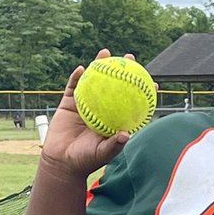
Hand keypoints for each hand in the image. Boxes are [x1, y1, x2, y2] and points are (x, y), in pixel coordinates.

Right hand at [39, 48, 130, 177]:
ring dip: (99, 65)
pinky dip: (77, 77)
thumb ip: (114, 144)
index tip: (152, 82)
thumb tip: (127, 134)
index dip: (142, 92)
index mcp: (113, 119)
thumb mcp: (102, 153)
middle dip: (122, 70)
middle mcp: (101, 109)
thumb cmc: (85, 160)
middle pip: (114, 85)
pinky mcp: (68, 104)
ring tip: (105, 52)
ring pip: (94, 81)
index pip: (131, 103)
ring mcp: (85, 104)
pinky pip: (73, 87)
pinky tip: (82, 69)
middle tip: (129, 58)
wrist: (61, 162)